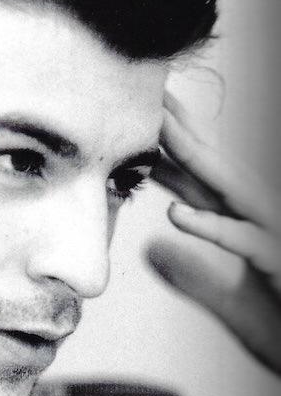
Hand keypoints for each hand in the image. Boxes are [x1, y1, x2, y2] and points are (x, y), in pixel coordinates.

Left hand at [147, 92, 280, 374]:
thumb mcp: (227, 302)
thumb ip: (191, 275)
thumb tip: (151, 250)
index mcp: (242, 226)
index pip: (197, 178)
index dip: (163, 147)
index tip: (129, 117)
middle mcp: (257, 222)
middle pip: (212, 167)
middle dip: (178, 129)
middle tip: (143, 93)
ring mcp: (271, 238)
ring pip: (229, 190)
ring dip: (192, 159)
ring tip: (156, 131)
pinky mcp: (279, 265)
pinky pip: (242, 241)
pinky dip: (209, 226)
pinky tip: (175, 213)